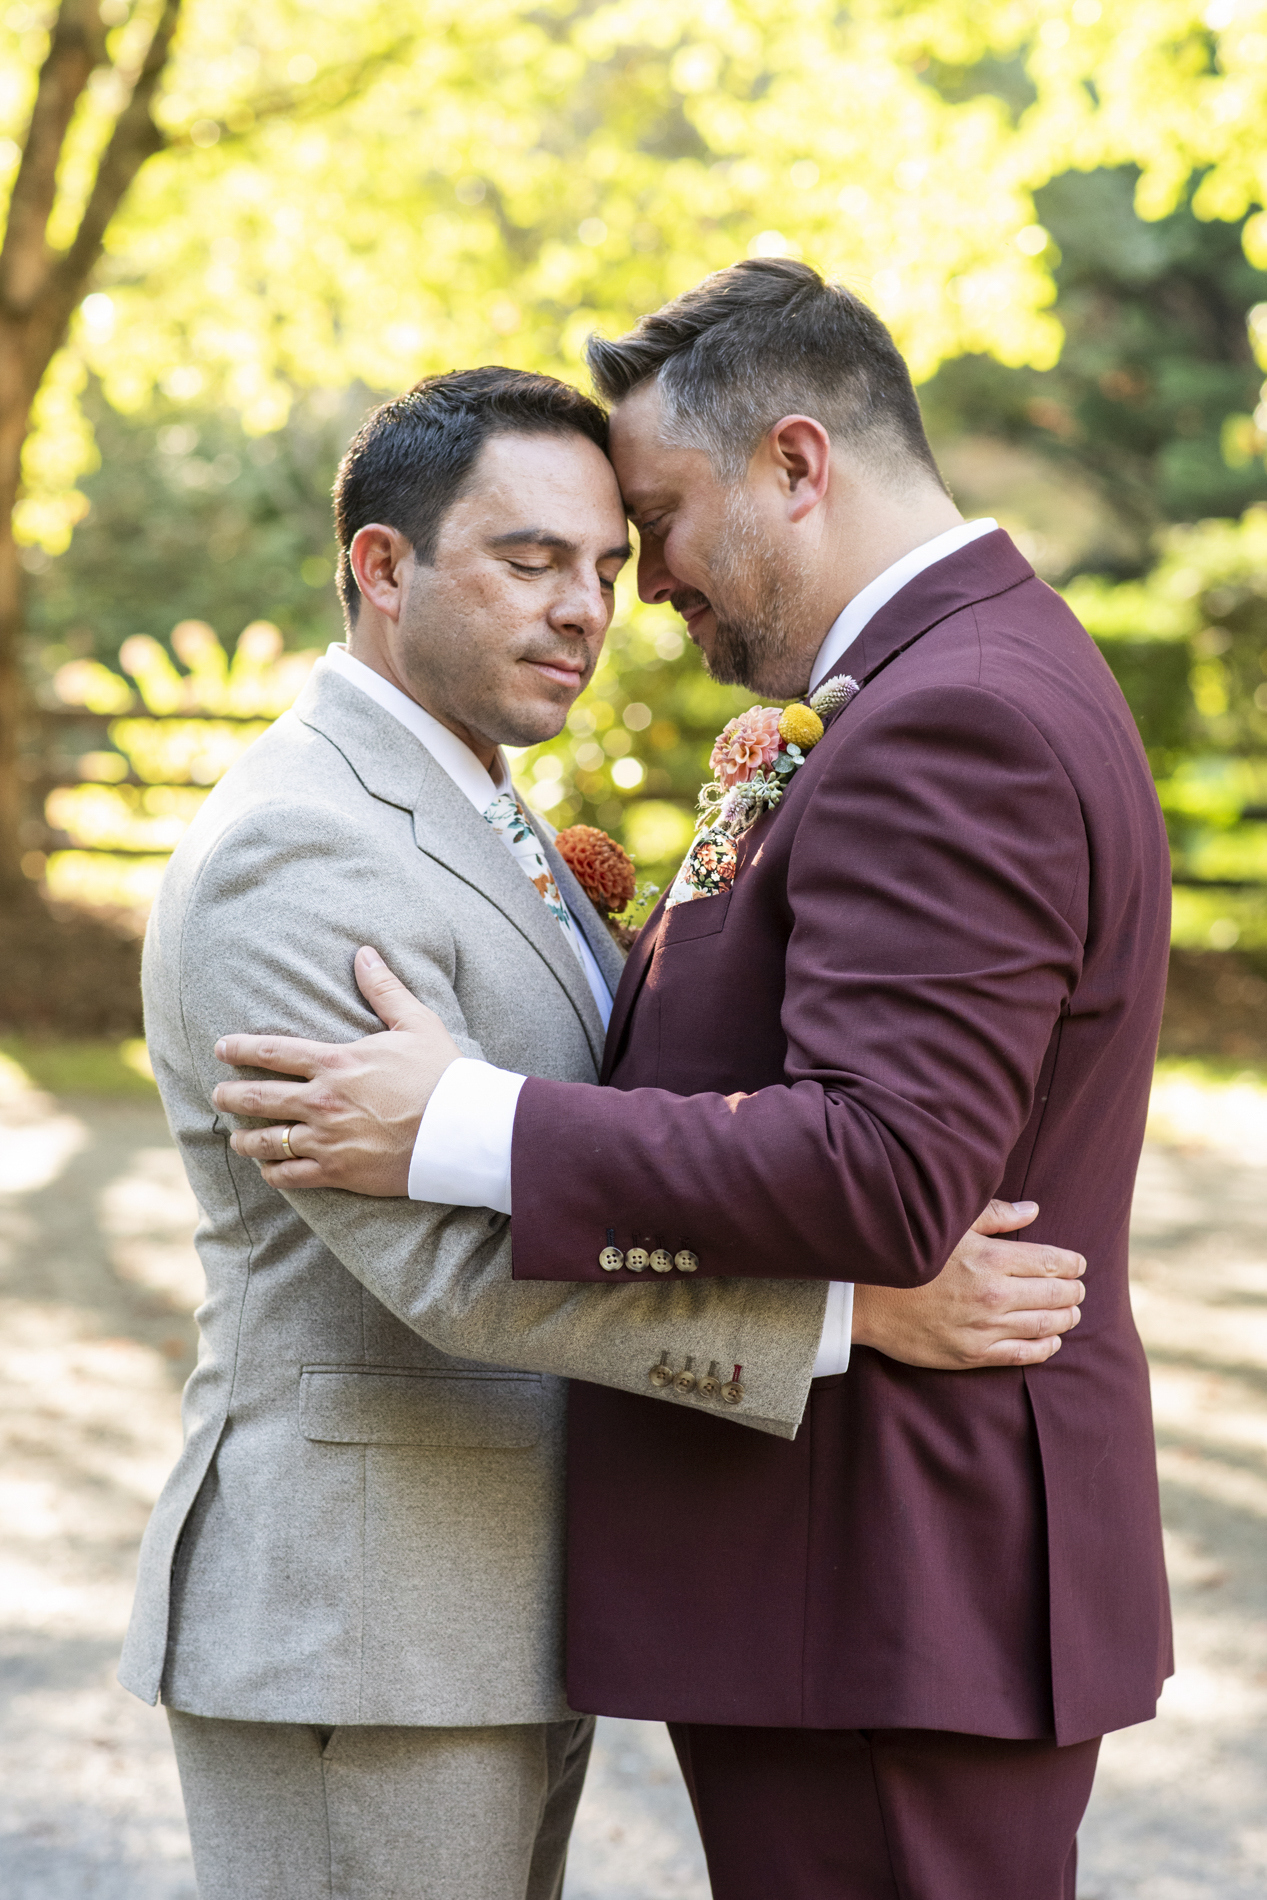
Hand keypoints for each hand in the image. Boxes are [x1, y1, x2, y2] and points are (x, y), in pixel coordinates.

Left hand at [212, 947, 459, 1195]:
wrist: (462, 1130)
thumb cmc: (442, 1074)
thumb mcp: (416, 1023)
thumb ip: (384, 989)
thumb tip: (364, 953)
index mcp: (336, 1063)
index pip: (272, 1052)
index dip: (239, 1049)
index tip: (220, 1049)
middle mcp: (323, 1101)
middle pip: (258, 1098)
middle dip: (230, 1096)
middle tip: (217, 1096)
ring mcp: (327, 1139)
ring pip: (267, 1141)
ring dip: (245, 1139)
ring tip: (236, 1138)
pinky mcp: (338, 1172)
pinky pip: (290, 1175)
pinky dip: (273, 1172)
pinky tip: (268, 1169)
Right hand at [851, 1200, 1084, 1369]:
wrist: (865, 1300)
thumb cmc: (909, 1255)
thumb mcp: (951, 1225)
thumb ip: (995, 1216)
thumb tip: (1033, 1209)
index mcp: (991, 1258)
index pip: (1051, 1262)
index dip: (1071, 1263)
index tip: (1078, 1263)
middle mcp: (994, 1295)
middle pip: (1054, 1294)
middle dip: (1073, 1290)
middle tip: (1079, 1288)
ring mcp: (985, 1328)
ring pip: (1045, 1325)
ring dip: (1066, 1318)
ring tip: (1072, 1312)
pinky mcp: (973, 1354)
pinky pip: (1024, 1355)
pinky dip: (1046, 1347)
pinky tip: (1052, 1340)